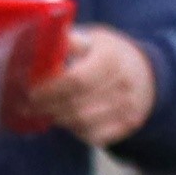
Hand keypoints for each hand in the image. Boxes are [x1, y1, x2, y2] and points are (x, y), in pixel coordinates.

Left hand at [22, 24, 157, 149]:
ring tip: (45, 111)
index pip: (76, 80)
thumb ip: (68, 42)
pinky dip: (75, 130)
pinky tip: (67, 119)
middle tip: (30, 106)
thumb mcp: (91, 39)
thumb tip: (42, 44)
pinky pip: (94, 136)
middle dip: (48, 108)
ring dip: (59, 119)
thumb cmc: (107, 53)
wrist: (145, 73)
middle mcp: (124, 84)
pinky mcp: (129, 124)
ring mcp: (129, 106)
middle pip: (76, 106)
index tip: (31, 92)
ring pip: (82, 123)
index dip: (50, 90)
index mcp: (111, 58)